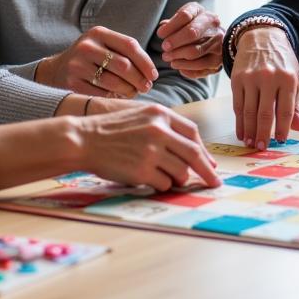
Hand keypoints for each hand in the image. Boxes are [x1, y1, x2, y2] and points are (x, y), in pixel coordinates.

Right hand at [36, 27, 157, 97]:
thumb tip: (151, 73)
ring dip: (129, 91)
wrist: (55, 70)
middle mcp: (87, 47)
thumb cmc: (90, 59)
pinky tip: (117, 97)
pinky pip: (101, 94)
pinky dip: (113, 98)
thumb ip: (125, 52)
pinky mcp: (72, 83)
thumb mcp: (104, 46)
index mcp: (98, 33)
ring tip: (133, 93)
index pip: (130, 46)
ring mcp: (78, 65)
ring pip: (114, 82)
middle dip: (139, 79)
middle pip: (124, 65)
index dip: (146, 62)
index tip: (154, 75)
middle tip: (146, 87)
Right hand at [79, 103, 220, 189]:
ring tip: (166, 176)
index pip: (193, 132)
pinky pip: (164, 183)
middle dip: (207, 171)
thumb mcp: (140, 116)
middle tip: (215, 181)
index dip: (204, 150)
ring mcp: (151, 151)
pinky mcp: (142, 170)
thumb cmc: (111, 129)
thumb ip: (165, 127)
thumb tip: (192, 149)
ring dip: (179, 178)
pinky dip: (162, 184)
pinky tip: (150, 179)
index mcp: (160, 114)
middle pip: (194, 154)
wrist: (83, 139)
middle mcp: (159, 130)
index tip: (211, 163)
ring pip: (181, 171)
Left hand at [157, 3, 223, 78]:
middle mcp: (213, 24)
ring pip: (195, 51)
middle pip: (192, 32)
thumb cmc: (191, 27)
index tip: (160, 34)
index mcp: (200, 11)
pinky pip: (201, 67)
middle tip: (164, 47)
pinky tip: (177, 65)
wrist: (212, 37)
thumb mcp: (181, 21)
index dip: (170, 26)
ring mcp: (218, 42)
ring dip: (177, 56)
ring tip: (167, 57)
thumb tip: (163, 28)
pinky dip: (186, 68)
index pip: (185, 15)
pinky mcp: (219, 59)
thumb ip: (172, 24)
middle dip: (175, 42)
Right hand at [230, 26, 298, 148]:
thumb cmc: (282, 62)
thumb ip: (295, 105)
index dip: (283, 128)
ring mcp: (251, 78)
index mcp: (287, 78)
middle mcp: (268, 77)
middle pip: (265, 113)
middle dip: (263, 134)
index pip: (285, 110)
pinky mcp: (237, 79)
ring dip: (249, 130)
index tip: (281, 141)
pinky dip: (239, 121)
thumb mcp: (294, 79)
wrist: (262, 37)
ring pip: (248, 111)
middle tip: (262, 147)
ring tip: (251, 143)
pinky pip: (237, 104)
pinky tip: (242, 131)